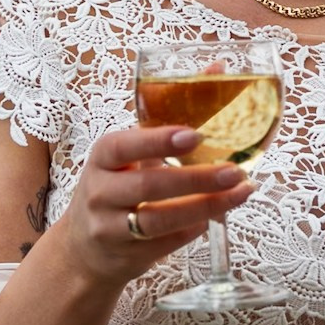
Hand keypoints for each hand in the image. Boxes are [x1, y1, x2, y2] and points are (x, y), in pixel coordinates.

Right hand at [55, 124, 254, 293]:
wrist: (85, 248)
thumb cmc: (118, 187)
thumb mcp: (132, 152)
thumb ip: (170, 113)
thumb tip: (218, 68)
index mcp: (104, 158)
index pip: (123, 145)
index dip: (157, 140)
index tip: (195, 134)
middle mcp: (100, 192)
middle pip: (147, 185)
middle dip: (195, 179)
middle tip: (233, 171)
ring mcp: (110, 228)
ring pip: (157, 220)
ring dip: (203, 207)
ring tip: (239, 193)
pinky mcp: (126, 257)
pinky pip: (164, 245)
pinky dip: (193, 230)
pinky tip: (217, 216)